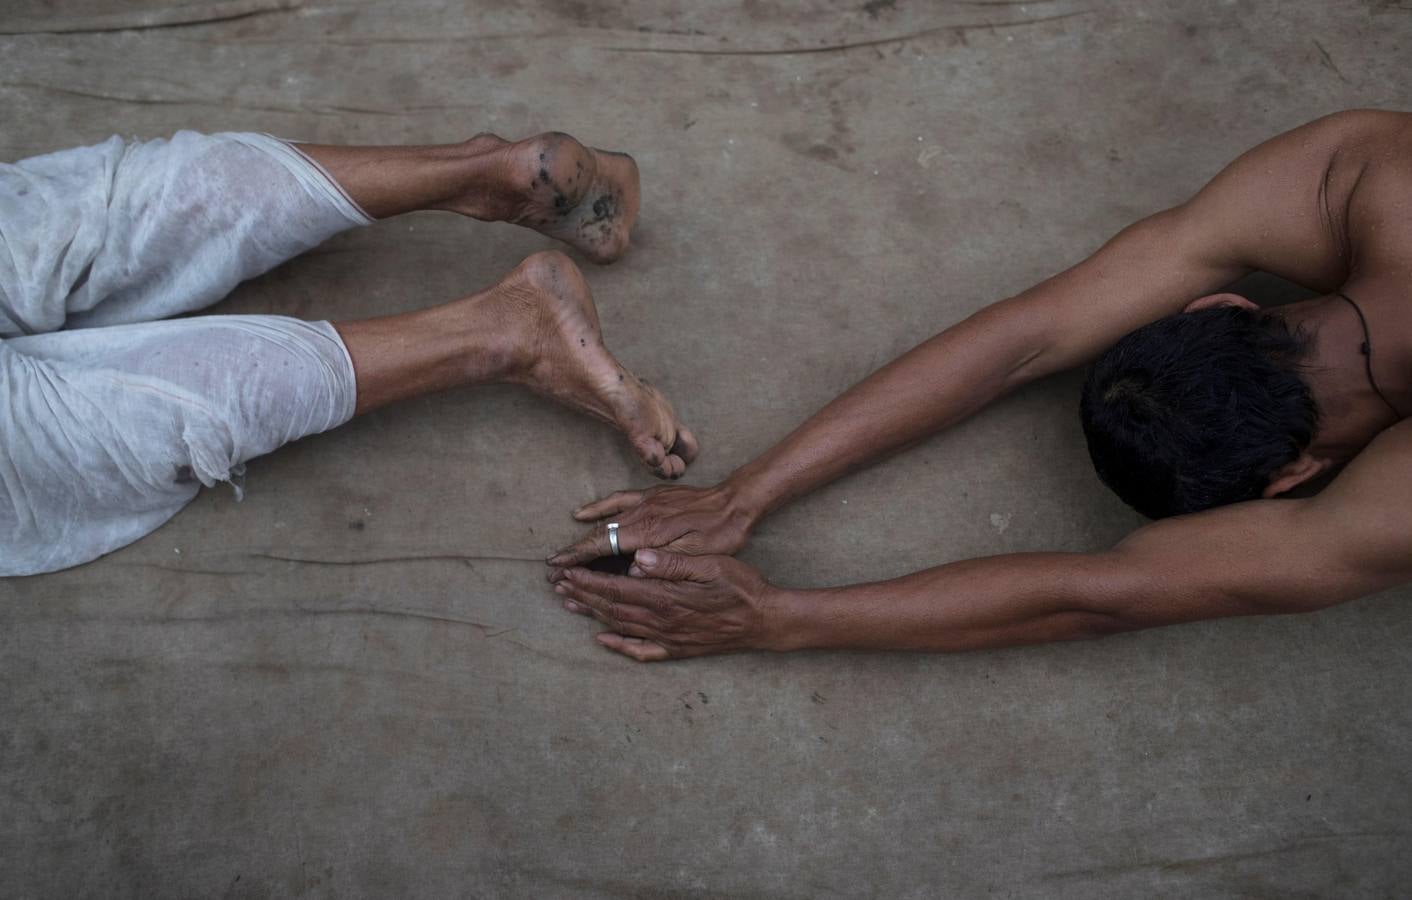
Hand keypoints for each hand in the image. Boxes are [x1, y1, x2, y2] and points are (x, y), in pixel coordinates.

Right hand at [546, 482, 756, 567]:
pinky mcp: (652, 496)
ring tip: (563, 552)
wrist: (736, 502)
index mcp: (649, 532)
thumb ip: (663, 564)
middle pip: (599, 535)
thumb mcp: (696, 555)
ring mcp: (645, 502)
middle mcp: (641, 514)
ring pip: (605, 521)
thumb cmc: (720, 533)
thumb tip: (631, 573)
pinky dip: (597, 508)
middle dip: (574, 554)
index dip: (579, 559)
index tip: (558, 569)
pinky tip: (582, 514)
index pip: (604, 546)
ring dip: (582, 537)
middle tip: (553, 571)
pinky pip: (617, 500)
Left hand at [550, 550, 784, 660]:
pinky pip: (641, 650)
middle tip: (558, 586)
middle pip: (612, 608)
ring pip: (620, 627)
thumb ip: (674, 563)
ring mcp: (668, 638)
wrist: (764, 621)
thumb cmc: (741, 587)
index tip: (567, 572)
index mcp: (666, 598)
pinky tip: (603, 640)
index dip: (588, 581)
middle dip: (582, 595)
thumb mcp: (711, 565)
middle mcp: (661, 622)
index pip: (616, 589)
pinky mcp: (677, 649)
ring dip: (592, 615)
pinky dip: (618, 645)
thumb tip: (639, 558)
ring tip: (570, 604)